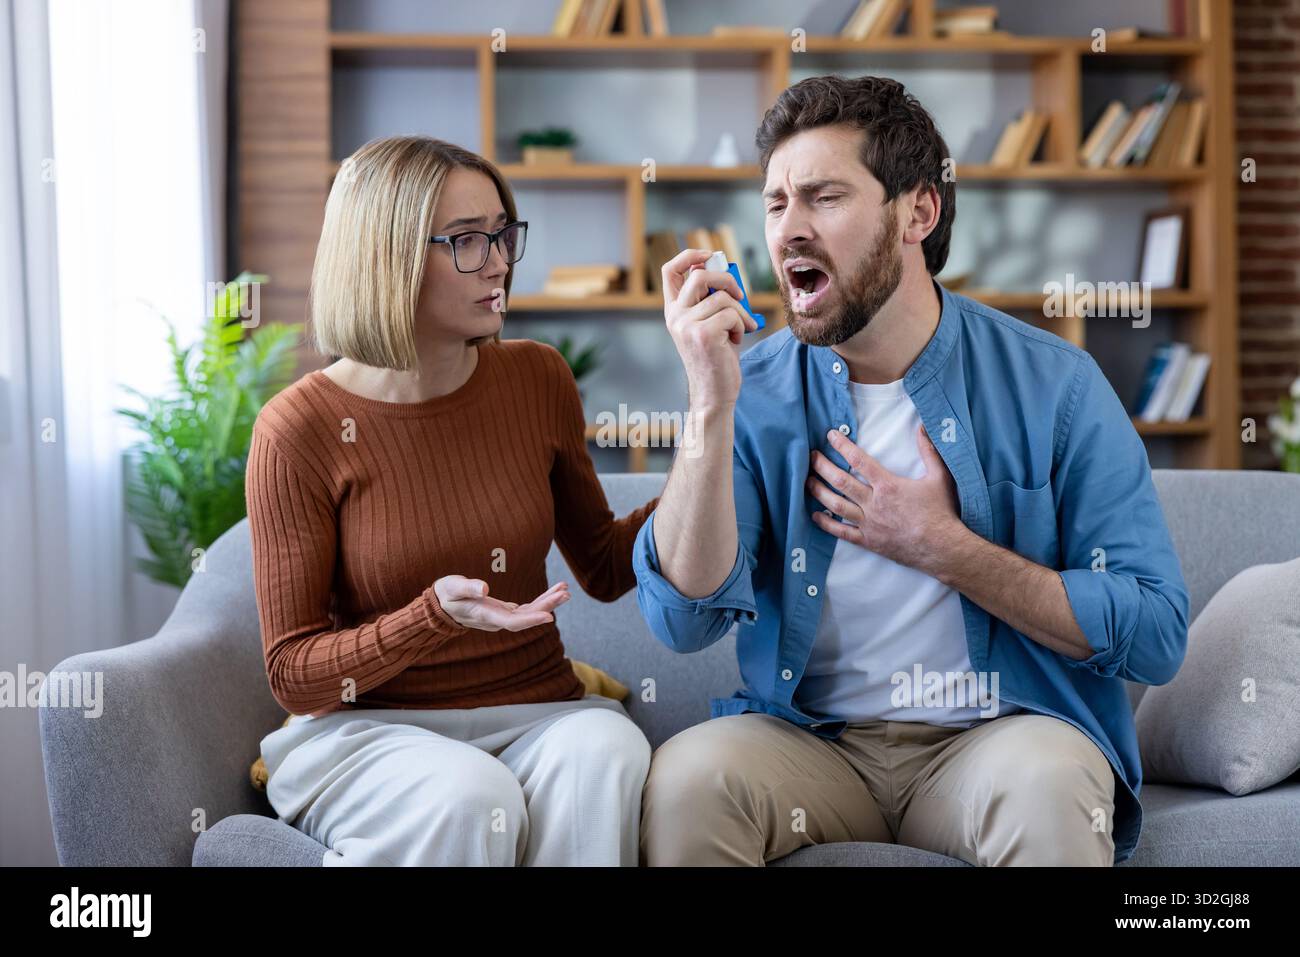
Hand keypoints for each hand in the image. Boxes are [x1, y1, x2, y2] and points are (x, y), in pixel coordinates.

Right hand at [433, 577, 569, 631]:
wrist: (440, 606)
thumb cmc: (445, 594)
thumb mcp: (452, 587)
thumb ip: (467, 587)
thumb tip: (484, 588)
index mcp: (485, 616)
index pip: (511, 622)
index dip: (530, 620)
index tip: (549, 617)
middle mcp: (496, 620)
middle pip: (526, 618)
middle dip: (546, 607)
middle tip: (565, 593)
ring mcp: (501, 617)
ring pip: (529, 613)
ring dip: (548, 603)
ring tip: (566, 590)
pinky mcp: (504, 612)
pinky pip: (527, 608)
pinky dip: (541, 601)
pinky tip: (555, 591)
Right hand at [661, 248, 757, 410]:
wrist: (714, 393)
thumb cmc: (717, 358)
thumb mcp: (710, 324)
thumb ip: (711, 299)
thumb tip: (725, 271)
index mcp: (673, 311)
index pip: (669, 271)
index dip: (689, 256)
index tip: (709, 255)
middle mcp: (675, 316)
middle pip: (700, 275)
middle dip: (727, 280)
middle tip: (740, 295)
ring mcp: (686, 325)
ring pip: (723, 298)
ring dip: (740, 312)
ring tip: (740, 329)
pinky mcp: (703, 334)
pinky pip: (732, 314)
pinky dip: (742, 324)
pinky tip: (736, 339)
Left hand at [806, 423, 964, 572]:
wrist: (942, 548)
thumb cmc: (941, 512)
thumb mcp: (940, 477)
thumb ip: (930, 451)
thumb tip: (924, 427)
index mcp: (888, 485)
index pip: (859, 460)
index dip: (842, 446)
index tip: (830, 435)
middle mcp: (874, 503)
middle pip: (841, 481)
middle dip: (822, 466)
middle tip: (810, 456)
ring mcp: (869, 523)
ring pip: (836, 505)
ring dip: (819, 492)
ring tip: (807, 481)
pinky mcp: (869, 541)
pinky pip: (842, 532)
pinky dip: (827, 524)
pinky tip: (815, 516)